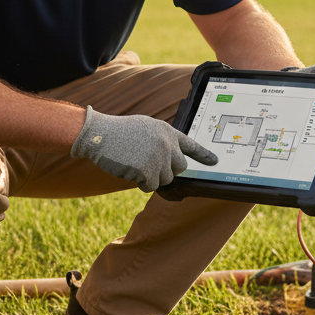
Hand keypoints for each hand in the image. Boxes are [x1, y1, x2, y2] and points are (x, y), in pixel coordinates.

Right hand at [71, 106, 217, 191]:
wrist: (99, 135)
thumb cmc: (119, 133)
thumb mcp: (146, 128)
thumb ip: (161, 141)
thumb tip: (172, 163)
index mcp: (167, 131)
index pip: (190, 145)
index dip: (203, 155)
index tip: (215, 162)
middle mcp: (167, 144)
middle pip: (179, 168)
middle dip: (167, 171)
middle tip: (149, 164)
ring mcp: (158, 157)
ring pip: (165, 179)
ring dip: (151, 177)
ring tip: (135, 162)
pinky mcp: (148, 170)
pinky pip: (150, 186)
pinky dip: (140, 183)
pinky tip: (130, 169)